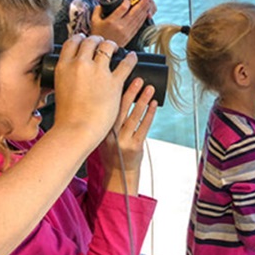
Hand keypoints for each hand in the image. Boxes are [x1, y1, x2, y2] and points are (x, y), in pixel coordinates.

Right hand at [51, 34, 136, 145]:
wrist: (76, 130)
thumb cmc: (67, 116)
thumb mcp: (59, 89)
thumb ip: (65, 77)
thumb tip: (70, 72)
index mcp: (64, 66)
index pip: (73, 42)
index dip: (80, 39)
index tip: (84, 40)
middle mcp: (80, 65)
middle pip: (91, 41)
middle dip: (97, 40)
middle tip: (102, 44)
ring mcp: (98, 72)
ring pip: (108, 47)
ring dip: (112, 45)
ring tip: (116, 49)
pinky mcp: (114, 82)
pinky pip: (126, 64)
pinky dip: (131, 58)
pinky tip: (132, 56)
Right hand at [91, 0, 154, 46]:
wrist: (102, 51)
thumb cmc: (98, 34)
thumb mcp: (94, 21)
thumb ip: (97, 10)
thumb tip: (101, 3)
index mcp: (111, 21)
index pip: (123, 8)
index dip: (127, 1)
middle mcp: (121, 26)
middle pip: (134, 12)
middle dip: (142, 3)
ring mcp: (127, 31)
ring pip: (138, 18)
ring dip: (145, 9)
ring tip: (148, 1)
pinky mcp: (131, 35)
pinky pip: (139, 25)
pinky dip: (143, 17)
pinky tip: (146, 12)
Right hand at [102, 71, 157, 192]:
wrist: (119, 174)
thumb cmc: (110, 152)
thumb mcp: (100, 136)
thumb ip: (104, 121)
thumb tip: (111, 97)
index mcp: (100, 131)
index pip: (106, 109)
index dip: (113, 94)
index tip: (117, 80)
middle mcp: (111, 136)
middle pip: (120, 110)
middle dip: (130, 93)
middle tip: (137, 79)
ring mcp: (124, 141)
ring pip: (134, 117)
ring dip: (142, 101)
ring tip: (148, 88)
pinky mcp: (136, 146)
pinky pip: (144, 127)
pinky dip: (149, 114)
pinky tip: (154, 104)